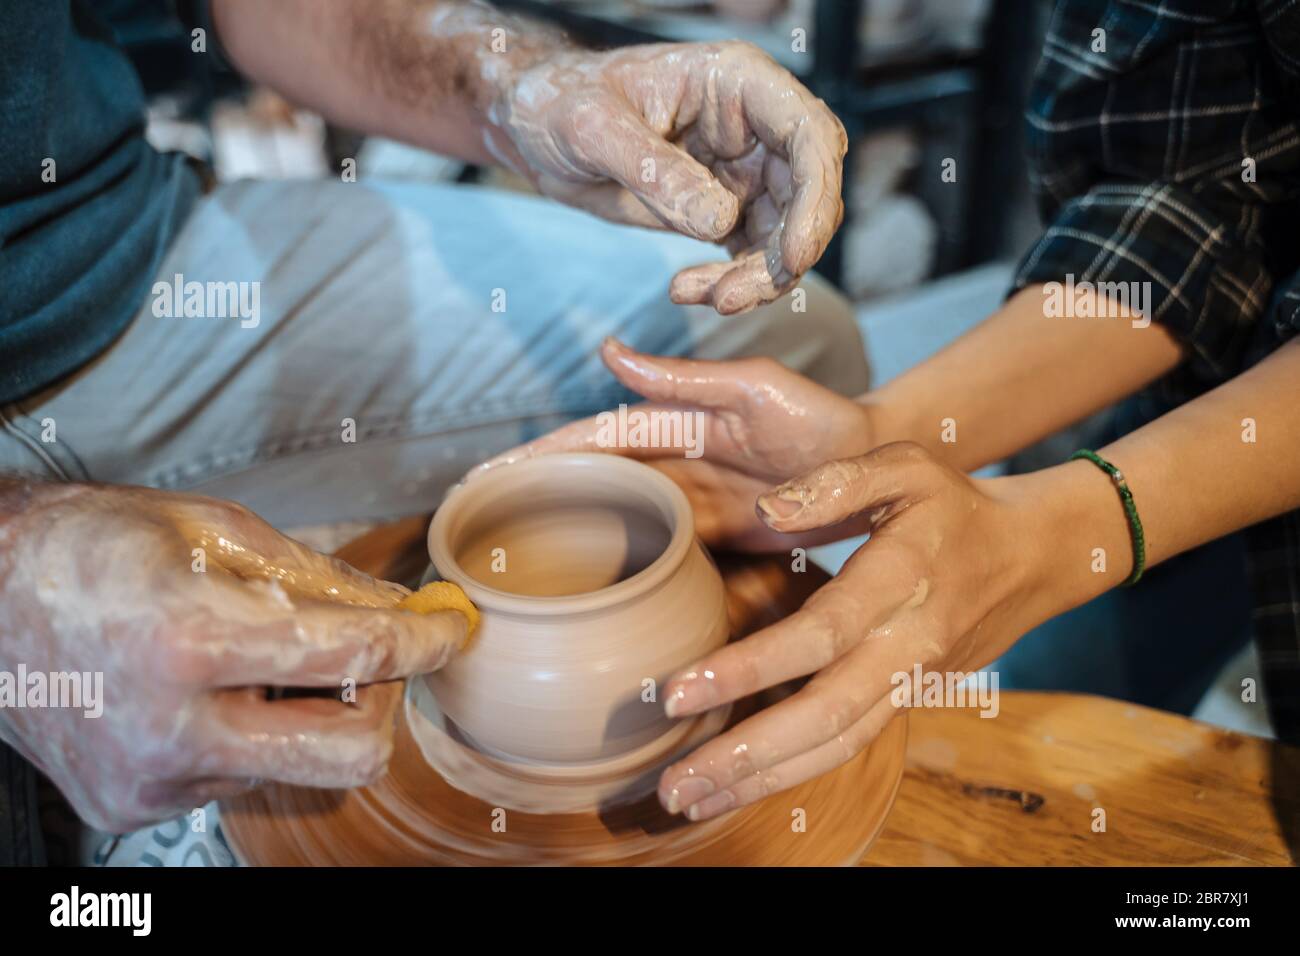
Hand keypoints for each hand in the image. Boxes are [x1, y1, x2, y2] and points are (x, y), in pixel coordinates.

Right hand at [0, 481, 467, 831]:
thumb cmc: (92, 547)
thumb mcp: (218, 532)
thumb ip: (321, 580)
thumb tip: (401, 611)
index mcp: (192, 640)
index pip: (356, 654)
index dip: (423, 641)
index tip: (450, 631)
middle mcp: (172, 728)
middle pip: (348, 755)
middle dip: (379, 704)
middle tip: (368, 655)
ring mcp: (150, 779)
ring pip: (293, 766)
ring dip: (303, 715)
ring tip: (251, 659)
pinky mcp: (132, 806)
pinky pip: (237, 776)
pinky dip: (247, 733)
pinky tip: (204, 690)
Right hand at [469, 338, 877, 549]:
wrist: (872, 467)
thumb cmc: (820, 419)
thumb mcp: (755, 390)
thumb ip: (686, 380)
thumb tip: (609, 353)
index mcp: (676, 422)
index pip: (594, 439)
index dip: (541, 455)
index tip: (488, 474)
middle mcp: (674, 463)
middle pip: (590, 482)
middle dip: (534, 497)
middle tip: (475, 525)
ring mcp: (690, 504)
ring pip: (613, 520)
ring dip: (564, 536)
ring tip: (509, 564)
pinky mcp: (712, 539)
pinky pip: (653, 551)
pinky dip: (617, 564)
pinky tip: (585, 591)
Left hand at [495, 41, 847, 313]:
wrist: (535, 129)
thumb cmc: (558, 102)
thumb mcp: (594, 129)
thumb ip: (656, 171)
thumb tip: (719, 221)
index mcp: (737, 83)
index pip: (809, 135)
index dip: (814, 198)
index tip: (791, 257)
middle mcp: (753, 125)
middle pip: (807, 195)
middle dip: (782, 254)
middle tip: (731, 297)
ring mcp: (744, 169)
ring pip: (784, 233)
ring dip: (755, 278)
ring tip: (697, 296)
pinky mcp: (726, 208)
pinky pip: (752, 253)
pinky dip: (732, 282)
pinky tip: (689, 290)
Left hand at [654, 443, 1057, 820]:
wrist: (1032, 557)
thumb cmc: (955, 506)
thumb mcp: (906, 464)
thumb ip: (837, 481)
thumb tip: (768, 509)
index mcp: (901, 581)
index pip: (818, 635)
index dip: (748, 668)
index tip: (678, 692)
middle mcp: (908, 645)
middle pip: (824, 715)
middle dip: (746, 755)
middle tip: (673, 785)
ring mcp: (911, 682)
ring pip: (837, 745)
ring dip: (762, 780)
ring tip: (692, 801)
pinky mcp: (907, 700)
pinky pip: (847, 744)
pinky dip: (792, 771)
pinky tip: (740, 784)